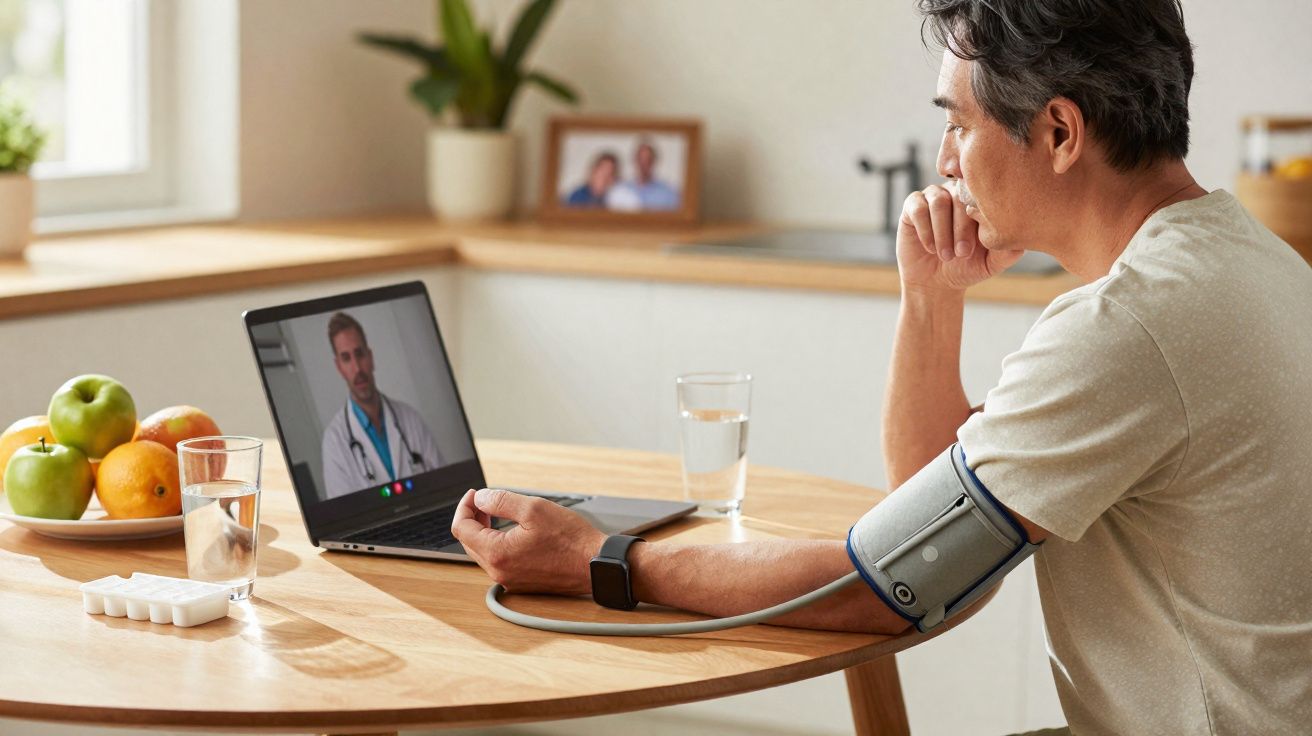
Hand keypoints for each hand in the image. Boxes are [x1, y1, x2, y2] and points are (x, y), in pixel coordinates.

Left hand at [451, 488, 605, 595]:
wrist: (596, 565)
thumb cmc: (571, 539)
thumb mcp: (534, 508)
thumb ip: (501, 501)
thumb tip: (480, 498)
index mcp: (497, 554)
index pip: (462, 529)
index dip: (464, 506)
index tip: (475, 494)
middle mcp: (500, 572)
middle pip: (469, 542)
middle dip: (472, 518)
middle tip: (484, 500)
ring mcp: (510, 580)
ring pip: (483, 553)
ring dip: (483, 531)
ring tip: (495, 512)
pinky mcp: (521, 583)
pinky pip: (499, 561)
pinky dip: (496, 543)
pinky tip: (509, 531)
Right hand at [896, 182, 1023, 292]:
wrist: (936, 282)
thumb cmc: (967, 267)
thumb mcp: (992, 262)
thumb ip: (1009, 250)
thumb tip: (1022, 236)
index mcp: (978, 200)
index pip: (982, 194)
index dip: (979, 218)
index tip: (978, 246)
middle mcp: (956, 192)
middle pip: (960, 196)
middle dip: (961, 228)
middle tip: (962, 254)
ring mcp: (933, 196)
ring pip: (938, 201)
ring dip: (942, 231)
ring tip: (946, 255)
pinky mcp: (912, 206)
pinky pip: (918, 208)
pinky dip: (925, 230)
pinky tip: (930, 247)